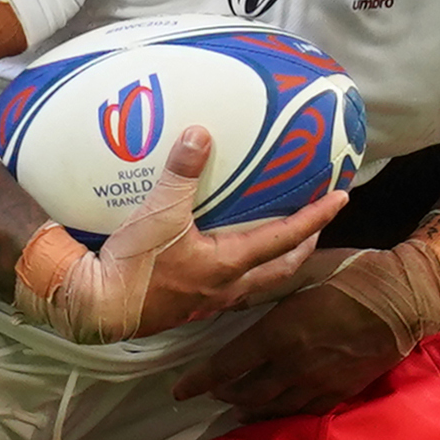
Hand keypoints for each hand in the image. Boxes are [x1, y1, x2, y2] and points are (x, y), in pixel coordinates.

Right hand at [23, 126, 343, 342]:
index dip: (316, 217)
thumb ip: (180, 173)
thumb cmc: (133, 265)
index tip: (341, 198)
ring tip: (283, 244)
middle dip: (304, 247)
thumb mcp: (158, 213)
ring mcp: (208, 300)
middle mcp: (227, 287)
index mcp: (229, 264)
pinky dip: (244, 272)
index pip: (285, 238)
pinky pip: (231, 288)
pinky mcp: (187, 305)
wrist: (97, 306)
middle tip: (319, 226)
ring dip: (276, 264)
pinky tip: (230, 260)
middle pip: (281, 269)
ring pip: (258, 283)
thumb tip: (200, 134)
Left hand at [172, 254, 405, 414]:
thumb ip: (271, 284)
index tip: (180, 388)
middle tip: (211, 394)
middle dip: (224, 395)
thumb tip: (241, 285)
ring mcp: (318, 383)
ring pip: (274, 407)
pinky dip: (284, 413)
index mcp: (279, 333)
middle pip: (247, 392)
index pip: (228, 364)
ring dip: (250, 409)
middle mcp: (293, 365)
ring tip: (237, 408)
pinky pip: (304, 410)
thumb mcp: (305, 272)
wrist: (406, 298)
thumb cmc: (355, 275)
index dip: (200, 379)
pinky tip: (278, 410)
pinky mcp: (341, 391)